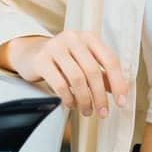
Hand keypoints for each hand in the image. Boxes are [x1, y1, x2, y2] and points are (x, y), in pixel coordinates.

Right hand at [9, 31, 129, 117]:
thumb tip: (120, 93)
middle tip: (103, 113)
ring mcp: (55, 47)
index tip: (122, 102)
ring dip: (85, 100)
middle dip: (100, 97)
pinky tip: (71, 104)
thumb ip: (102, 75)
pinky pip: (59, 84)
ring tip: (87, 111)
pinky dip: (68, 98)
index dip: (118, 83)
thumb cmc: (63, 60)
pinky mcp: (41, 60)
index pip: (110, 60)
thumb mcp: (84, 62)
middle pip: (93, 72)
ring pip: (77, 79)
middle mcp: (73, 38)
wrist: (30, 53)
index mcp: (89, 37)